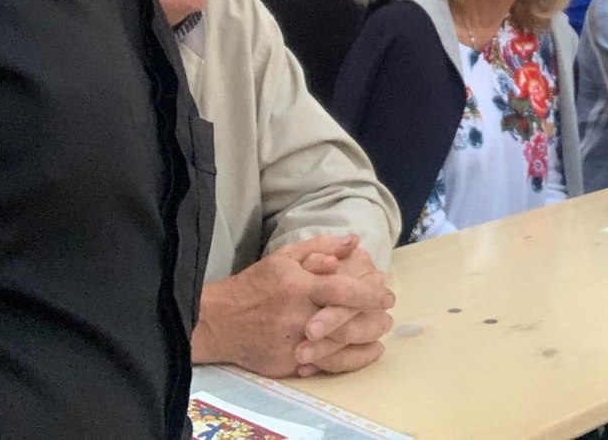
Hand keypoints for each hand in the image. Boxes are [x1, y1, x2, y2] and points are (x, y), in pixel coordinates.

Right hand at [193, 234, 377, 376]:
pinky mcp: (288, 365)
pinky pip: (324, 365)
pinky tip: (361, 354)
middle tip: (388, 317)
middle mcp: (297, 317)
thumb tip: (354, 242)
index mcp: (298, 287)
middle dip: (373, 321)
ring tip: (380, 336)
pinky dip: (346, 362)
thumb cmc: (255, 285)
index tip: (387, 295)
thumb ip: (321, 248)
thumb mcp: (284, 257)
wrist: (219, 322)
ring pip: (339, 349)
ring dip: (365, 344)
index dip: (368, 294)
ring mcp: (292, 344)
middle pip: (345, 324)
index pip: (341, 291)